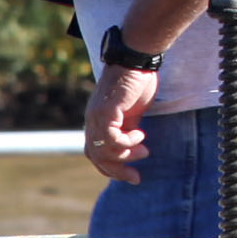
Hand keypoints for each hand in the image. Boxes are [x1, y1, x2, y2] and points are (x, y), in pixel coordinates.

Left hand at [85, 62, 156, 183]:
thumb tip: (134, 148)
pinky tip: (140, 134)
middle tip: (136, 177)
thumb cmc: (136, 83)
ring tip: (144, 151)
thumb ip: (129, 130)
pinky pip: (112, 138)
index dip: (110, 168)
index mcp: (97, 123)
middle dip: (117, 171)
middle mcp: (92, 121)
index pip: (95, 154)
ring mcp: (97, 117)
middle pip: (97, 157)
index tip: (130, 175)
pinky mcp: (106, 111)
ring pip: (104, 151)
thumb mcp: (132, 114)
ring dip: (126, 156)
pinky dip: (127, 141)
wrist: (136, 60)